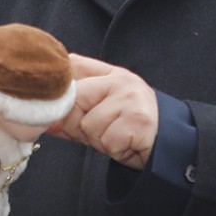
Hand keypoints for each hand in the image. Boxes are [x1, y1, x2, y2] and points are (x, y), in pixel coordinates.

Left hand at [52, 53, 158, 169]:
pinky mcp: (138, 121)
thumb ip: (73, 114)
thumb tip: (44, 121)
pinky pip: (107, 141)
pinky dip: (114, 150)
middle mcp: (121, 81)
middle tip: (102, 131)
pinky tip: (127, 144)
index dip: (60, 89)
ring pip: (89, 125)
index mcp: (111, 74)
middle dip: (80, 125)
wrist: (171, 145)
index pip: (74, 65)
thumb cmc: (131, 128)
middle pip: (75, 100)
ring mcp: (131, 99)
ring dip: (100, 140)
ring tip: (118, 137)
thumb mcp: (102, 114)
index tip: (56, 104)